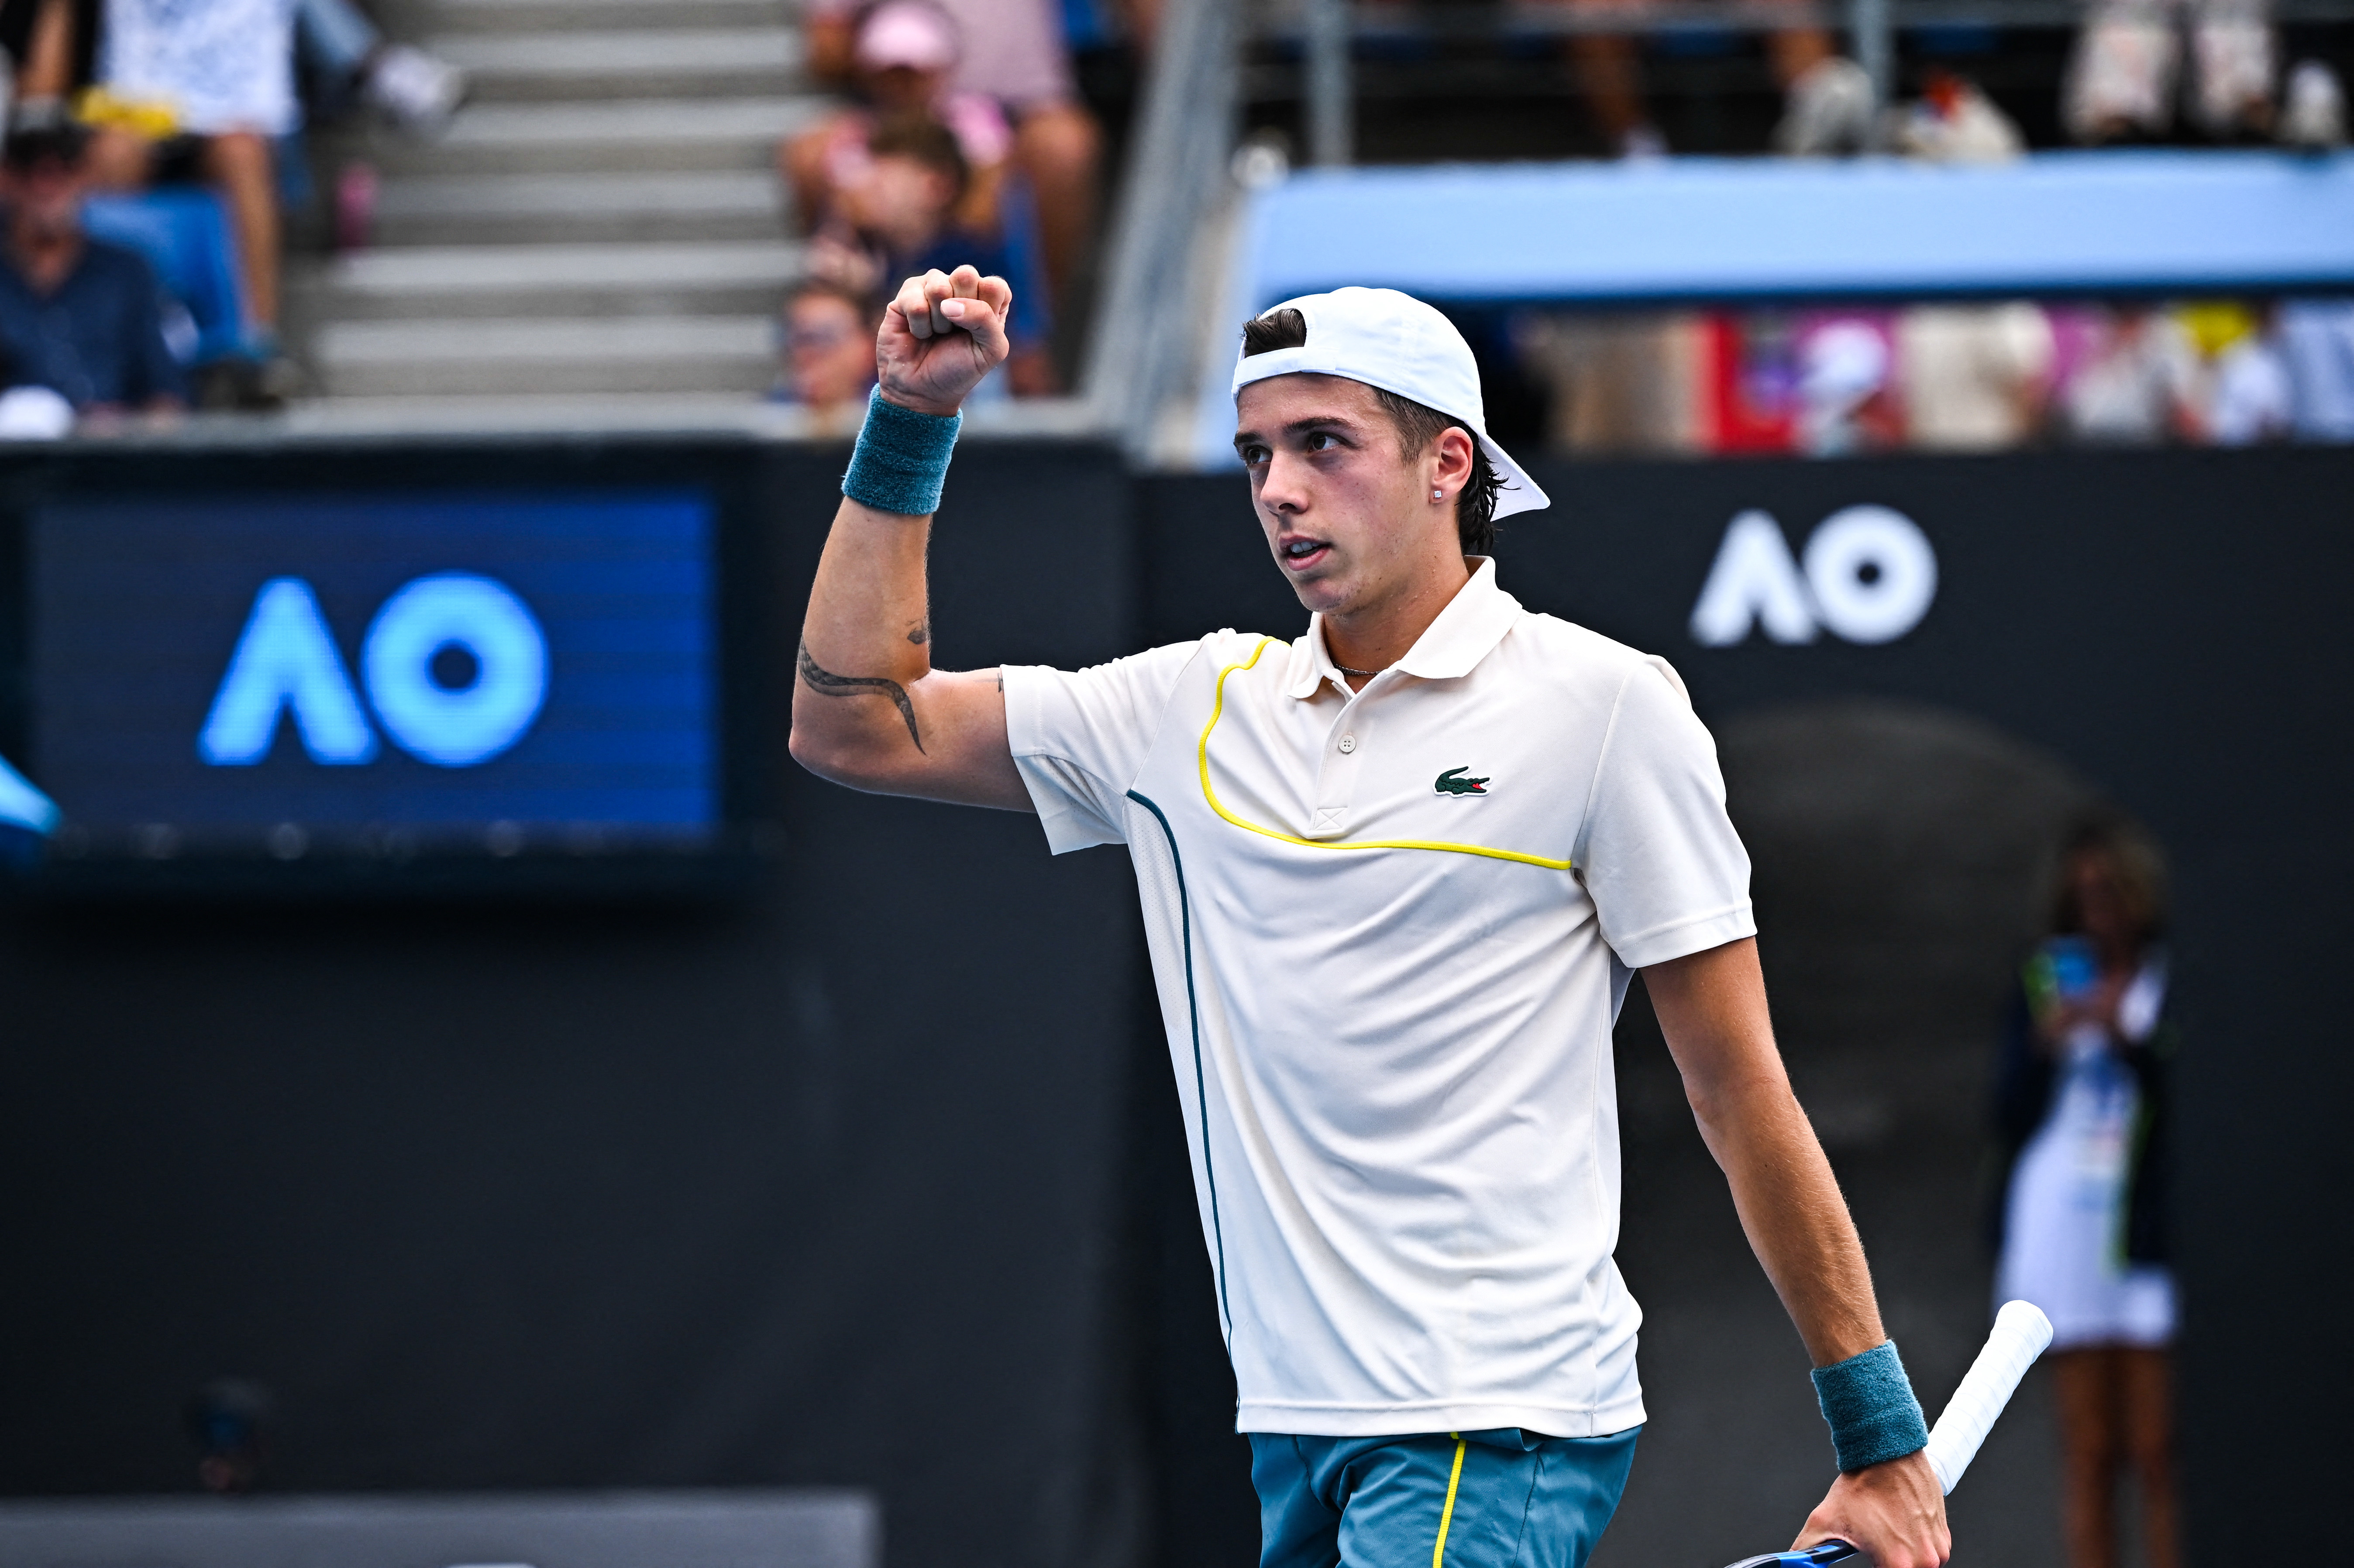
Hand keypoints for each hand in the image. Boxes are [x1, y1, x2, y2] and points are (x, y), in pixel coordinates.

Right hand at [877, 265, 1012, 416]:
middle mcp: (961, 288)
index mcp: (988, 300)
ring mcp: (933, 287)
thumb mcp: (990, 351)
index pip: (994, 285)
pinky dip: (919, 325)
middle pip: (966, 274)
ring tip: (936, 334)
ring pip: (938, 286)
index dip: (986, 310)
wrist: (922, 390)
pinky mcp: (906, 294)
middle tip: (955, 331)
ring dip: (939, 321)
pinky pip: (915, 300)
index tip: (978, 334)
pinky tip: (918, 333)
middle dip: (962, 309)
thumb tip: (949, 303)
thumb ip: (985, 318)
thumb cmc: (959, 370)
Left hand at [1793, 1451, 1947, 1567]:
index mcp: (1898, 1563)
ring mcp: (1938, 1548)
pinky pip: (1930, 1553)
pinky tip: (1899, 1528)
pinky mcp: (1944, 1537)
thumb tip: (1793, 1561)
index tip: (1869, 1562)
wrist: (1888, 1454)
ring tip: (1884, 1536)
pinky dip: (1915, 1547)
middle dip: (1885, 1565)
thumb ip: (1806, 1550)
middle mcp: (1924, 1560)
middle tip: (1874, 1551)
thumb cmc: (1861, 1486)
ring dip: (1902, 1559)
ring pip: (1917, 1566)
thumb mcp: (1824, 1520)